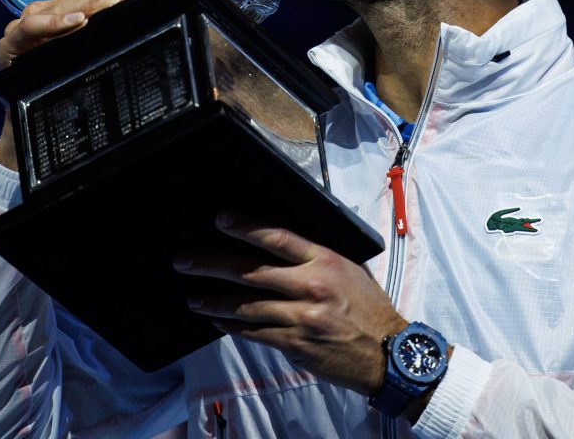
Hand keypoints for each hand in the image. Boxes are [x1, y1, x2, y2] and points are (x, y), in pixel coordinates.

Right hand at [0, 0, 145, 168]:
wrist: (33, 113)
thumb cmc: (65, 77)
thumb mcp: (92, 49)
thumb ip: (110, 28)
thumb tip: (144, 13)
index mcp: (69, 3)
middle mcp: (49, 7)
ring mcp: (28, 22)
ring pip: (59, 5)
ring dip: (87, 4)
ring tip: (110, 5)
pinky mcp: (12, 41)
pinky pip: (30, 27)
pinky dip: (53, 23)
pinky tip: (76, 21)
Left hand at [174, 212, 407, 395]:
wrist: (388, 353)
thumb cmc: (369, 309)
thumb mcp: (349, 270)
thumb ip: (316, 259)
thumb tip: (279, 246)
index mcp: (325, 261)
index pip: (277, 238)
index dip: (245, 227)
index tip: (220, 220)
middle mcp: (311, 286)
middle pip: (250, 271)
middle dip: (212, 265)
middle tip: (185, 262)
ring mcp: (301, 317)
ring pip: (247, 305)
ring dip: (216, 301)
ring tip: (194, 298)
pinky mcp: (295, 344)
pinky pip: (256, 333)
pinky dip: (234, 326)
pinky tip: (219, 321)